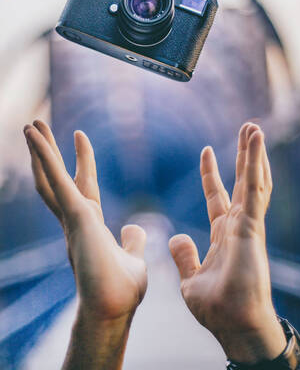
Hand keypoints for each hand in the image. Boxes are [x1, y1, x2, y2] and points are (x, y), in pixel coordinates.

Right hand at [24, 120, 146, 368]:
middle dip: (50, 152)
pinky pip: (55, 179)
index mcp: (89, 224)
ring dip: (40, 149)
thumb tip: (134, 226)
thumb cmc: (122, 290)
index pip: (82, 185)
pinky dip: (43, 156)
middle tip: (40, 126)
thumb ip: (132, 240)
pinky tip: (34, 135)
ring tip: (31, 124)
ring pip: (49, 176)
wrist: (114, 309)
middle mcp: (75, 218)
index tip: (81, 136)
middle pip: (57, 178)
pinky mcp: (74, 215)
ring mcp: (71, 217)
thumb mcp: (133, 256)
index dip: (81, 160)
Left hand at [169, 123, 285, 363]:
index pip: (217, 194)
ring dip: (253, 152)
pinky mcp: (252, 224)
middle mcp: (238, 224)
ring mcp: (248, 223)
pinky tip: (256, 140)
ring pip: (252, 179)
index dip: (212, 172)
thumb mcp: (190, 278)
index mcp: (223, 233)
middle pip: (241, 180)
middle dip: (243, 154)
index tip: (207, 150)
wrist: (232, 325)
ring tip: (253, 127)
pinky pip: (254, 187)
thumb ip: (184, 255)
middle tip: (246, 128)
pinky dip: (255, 162)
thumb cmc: (216, 308)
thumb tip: (175, 236)